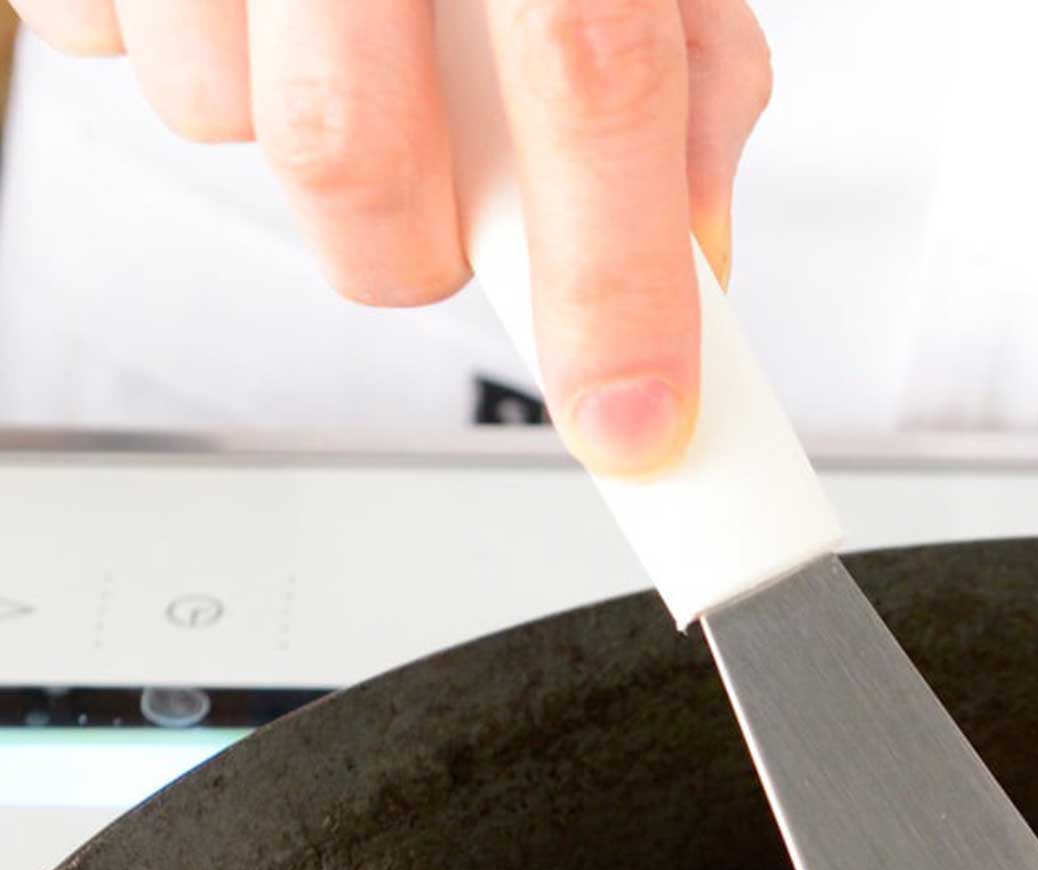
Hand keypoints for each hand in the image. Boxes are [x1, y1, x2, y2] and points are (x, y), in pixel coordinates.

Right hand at [9, 0, 770, 473]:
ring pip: (221, 121)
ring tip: (334, 9)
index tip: (635, 419)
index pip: (594, 87)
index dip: (616, 284)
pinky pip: (101, 46)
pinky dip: (180, 42)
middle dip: (414, 248)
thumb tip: (694, 261)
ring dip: (296, 127)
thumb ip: (683, 75)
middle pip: (357, 162)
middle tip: (451, 195)